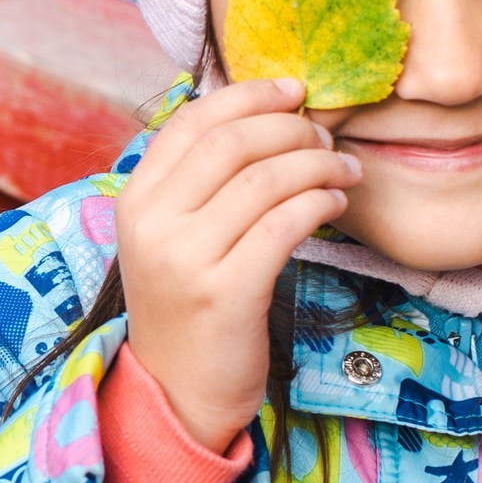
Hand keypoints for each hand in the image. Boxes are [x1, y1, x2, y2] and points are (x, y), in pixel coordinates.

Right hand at [116, 79, 360, 450]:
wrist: (177, 392)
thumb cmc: (188, 306)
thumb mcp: (173, 236)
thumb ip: (199, 182)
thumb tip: (264, 116)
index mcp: (136, 197)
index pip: (193, 120)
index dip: (250, 95)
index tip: (296, 90)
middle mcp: (152, 222)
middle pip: (234, 143)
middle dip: (292, 129)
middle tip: (328, 136)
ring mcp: (186, 258)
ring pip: (265, 180)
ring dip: (318, 164)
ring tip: (345, 169)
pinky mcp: (226, 292)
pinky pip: (284, 225)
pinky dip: (319, 203)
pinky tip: (336, 203)